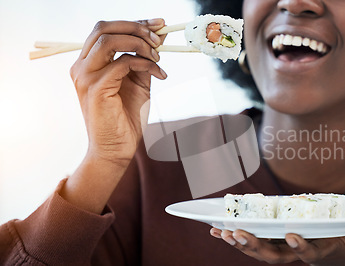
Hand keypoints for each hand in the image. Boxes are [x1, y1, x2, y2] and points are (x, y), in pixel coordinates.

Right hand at [61, 19, 166, 213]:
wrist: (117, 149)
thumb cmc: (126, 118)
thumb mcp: (139, 82)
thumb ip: (145, 59)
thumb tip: (159, 36)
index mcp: (89, 63)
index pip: (106, 29)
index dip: (134, 23)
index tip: (160, 23)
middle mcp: (82, 67)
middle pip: (104, 28)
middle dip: (136, 28)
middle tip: (159, 38)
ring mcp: (85, 77)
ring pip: (109, 41)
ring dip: (139, 43)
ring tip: (158, 57)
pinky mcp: (96, 89)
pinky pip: (122, 64)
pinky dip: (144, 64)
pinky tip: (159, 73)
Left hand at [210, 224, 344, 264]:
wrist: (339, 255)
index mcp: (320, 249)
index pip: (309, 252)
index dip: (301, 247)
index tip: (292, 234)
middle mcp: (298, 252)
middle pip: (274, 256)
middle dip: (255, 246)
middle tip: (238, 233)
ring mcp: (284, 249)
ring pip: (259, 251)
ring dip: (240, 243)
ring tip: (222, 232)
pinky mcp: (275, 242)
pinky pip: (254, 241)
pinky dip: (235, 237)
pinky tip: (217, 230)